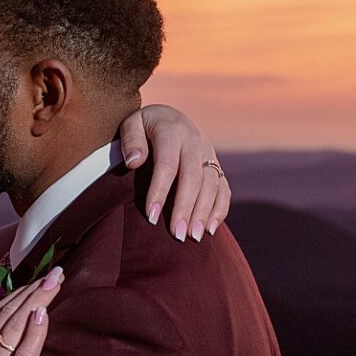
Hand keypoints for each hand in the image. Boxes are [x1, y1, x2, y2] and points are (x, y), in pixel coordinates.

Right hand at [0, 268, 63, 355]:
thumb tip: (1, 341)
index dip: (15, 295)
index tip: (35, 280)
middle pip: (4, 315)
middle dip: (30, 290)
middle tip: (52, 272)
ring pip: (14, 327)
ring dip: (36, 300)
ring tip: (55, 282)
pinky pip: (23, 352)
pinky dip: (34, 330)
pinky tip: (45, 311)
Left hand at [119, 105, 230, 240]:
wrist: (170, 118)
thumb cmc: (145, 128)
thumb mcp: (131, 124)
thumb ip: (131, 140)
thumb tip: (134, 161)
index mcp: (172, 131)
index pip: (167, 164)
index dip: (160, 192)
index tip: (150, 217)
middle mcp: (195, 142)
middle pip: (193, 178)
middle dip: (185, 208)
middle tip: (177, 235)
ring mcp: (209, 155)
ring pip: (212, 185)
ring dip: (204, 213)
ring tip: (194, 238)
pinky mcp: (217, 167)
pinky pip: (224, 189)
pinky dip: (220, 210)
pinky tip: (210, 230)